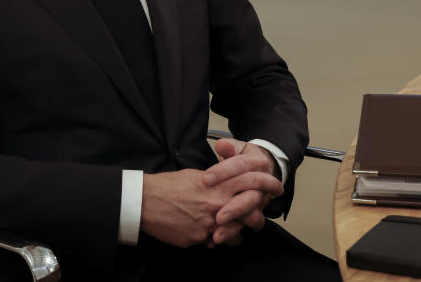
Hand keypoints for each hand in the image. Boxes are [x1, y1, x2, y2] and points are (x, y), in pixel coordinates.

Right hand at [140, 156, 281, 248]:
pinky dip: (210, 238)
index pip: (252, 183)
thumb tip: (225, 185)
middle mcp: (218, 207)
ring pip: (235, 237)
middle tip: (256, 219)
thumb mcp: (195, 176)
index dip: (269, 183)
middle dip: (256, 219)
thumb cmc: (166, 186)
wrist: (144, 201)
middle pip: (251, 216)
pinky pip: (212, 243)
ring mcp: (209, 226)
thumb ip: (215, 182)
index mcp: (218, 187)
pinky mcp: (198, 240)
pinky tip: (201, 232)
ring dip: (233, 234)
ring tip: (226, 230)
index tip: (277, 186)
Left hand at [202, 138, 281, 244]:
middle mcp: (263, 184)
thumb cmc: (243, 158)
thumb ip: (230, 147)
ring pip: (252, 217)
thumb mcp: (237, 148)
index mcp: (258, 163)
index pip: (241, 167)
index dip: (224, 172)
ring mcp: (260, 201)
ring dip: (234, 227)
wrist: (261, 169)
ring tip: (217, 235)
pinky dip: (232, 235)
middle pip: (251, 197)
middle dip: (234, 208)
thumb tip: (223, 146)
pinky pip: (246, 227)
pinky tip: (216, 239)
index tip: (206, 179)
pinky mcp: (254, 214)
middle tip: (217, 216)